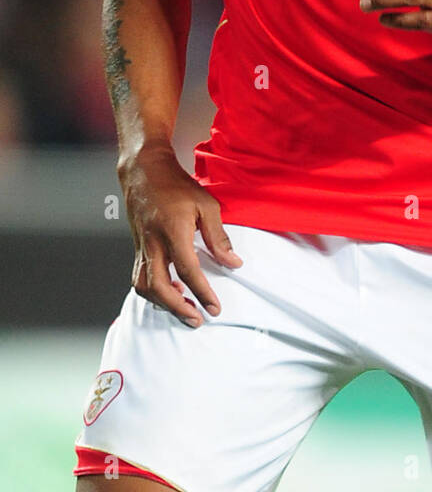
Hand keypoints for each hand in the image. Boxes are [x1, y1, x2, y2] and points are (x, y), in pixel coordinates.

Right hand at [118, 144, 242, 326]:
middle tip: (197, 320)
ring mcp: (142, 247)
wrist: (144, 171)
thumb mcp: (206, 204)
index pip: (187, 270)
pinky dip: (153, 291)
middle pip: (159, 286)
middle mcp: (153, 242)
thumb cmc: (176, 185)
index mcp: (173, 231)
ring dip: (162, 303)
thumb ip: (219, 236)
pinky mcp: (137, 248)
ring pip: (144, 286)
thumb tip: (233, 262)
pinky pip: (140, 277)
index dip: (202, 292)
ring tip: (184, 307)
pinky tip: (171, 291)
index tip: (215, 308)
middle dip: (178, 308)